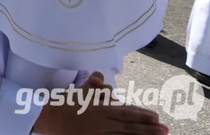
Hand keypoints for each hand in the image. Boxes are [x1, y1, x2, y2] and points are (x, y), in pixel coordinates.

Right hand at [32, 80, 165, 134]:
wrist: (44, 118)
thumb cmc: (62, 104)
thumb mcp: (79, 92)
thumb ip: (93, 86)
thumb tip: (103, 80)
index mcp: (98, 108)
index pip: (125, 112)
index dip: (141, 114)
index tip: (156, 117)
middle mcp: (100, 121)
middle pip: (128, 126)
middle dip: (148, 128)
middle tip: (165, 130)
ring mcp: (97, 133)